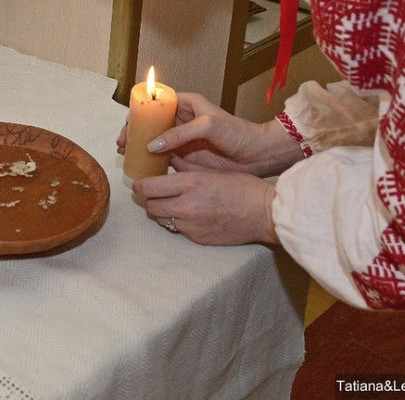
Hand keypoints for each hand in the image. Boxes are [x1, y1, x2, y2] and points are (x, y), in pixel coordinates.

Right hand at [116, 92, 301, 177]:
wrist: (257, 156)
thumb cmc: (238, 133)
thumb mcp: (208, 126)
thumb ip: (180, 134)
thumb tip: (152, 144)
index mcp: (186, 104)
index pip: (155, 103)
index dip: (139, 112)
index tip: (128, 125)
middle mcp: (181, 120)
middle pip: (150, 123)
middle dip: (134, 132)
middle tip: (122, 145)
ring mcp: (182, 140)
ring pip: (153, 141)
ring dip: (139, 148)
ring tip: (126, 157)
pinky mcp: (186, 158)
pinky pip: (163, 159)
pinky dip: (150, 162)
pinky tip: (141, 168)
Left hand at [133, 170, 277, 244]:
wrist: (264, 213)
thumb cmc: (242, 187)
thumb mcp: (211, 171)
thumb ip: (186, 171)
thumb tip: (166, 166)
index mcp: (189, 184)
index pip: (148, 187)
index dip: (140, 185)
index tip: (140, 182)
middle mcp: (186, 206)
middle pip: (149, 206)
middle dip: (149, 199)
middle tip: (154, 192)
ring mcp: (191, 226)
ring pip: (161, 220)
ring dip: (161, 211)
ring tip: (171, 203)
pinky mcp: (197, 239)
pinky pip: (177, 230)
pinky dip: (177, 222)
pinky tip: (188, 214)